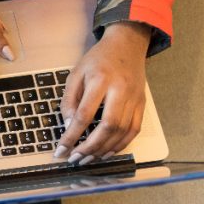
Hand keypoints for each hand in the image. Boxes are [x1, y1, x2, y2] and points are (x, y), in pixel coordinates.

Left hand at [55, 22, 150, 163]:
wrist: (127, 44)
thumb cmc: (98, 59)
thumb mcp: (76, 74)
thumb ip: (69, 100)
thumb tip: (68, 126)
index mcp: (100, 80)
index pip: (85, 115)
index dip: (72, 136)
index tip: (61, 150)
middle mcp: (120, 90)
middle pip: (108, 126)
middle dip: (90, 147)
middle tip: (75, 159)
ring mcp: (134, 98)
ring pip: (122, 131)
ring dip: (104, 150)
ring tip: (88, 159)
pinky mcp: (142, 104)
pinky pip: (134, 130)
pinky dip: (121, 144)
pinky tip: (107, 152)